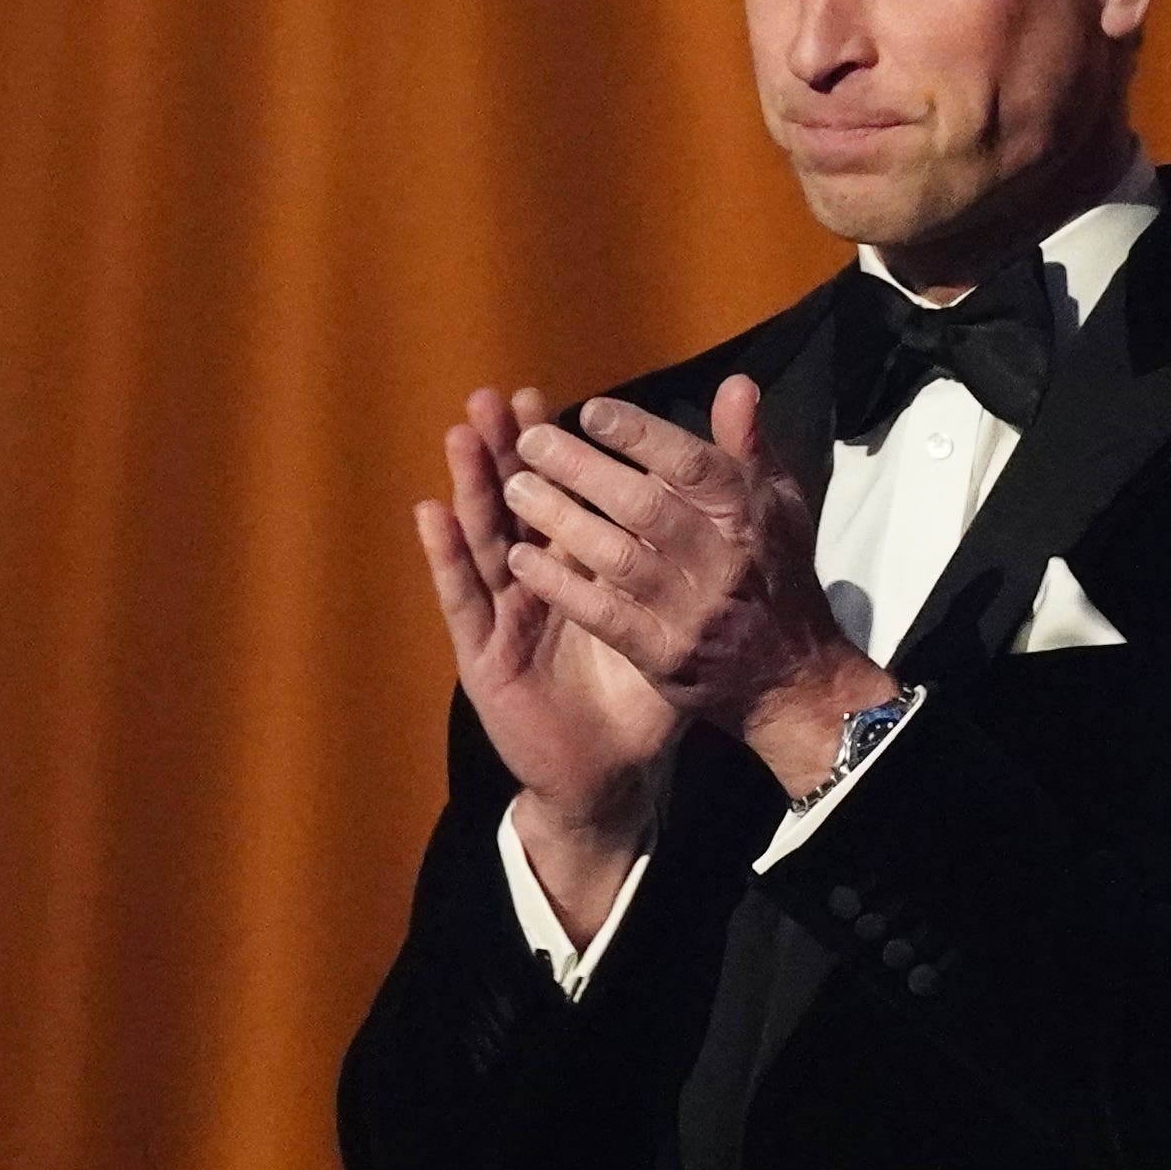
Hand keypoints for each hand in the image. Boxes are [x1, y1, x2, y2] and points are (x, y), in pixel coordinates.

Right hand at [415, 388, 681, 900]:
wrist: (612, 772)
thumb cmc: (641, 698)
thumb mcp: (676, 626)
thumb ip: (697, 572)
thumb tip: (741, 516)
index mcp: (584, 571)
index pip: (570, 499)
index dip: (562, 453)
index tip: (556, 401)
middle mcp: (538, 585)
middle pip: (519, 506)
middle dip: (508, 452)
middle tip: (498, 397)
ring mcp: (506, 615)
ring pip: (486, 539)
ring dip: (472, 485)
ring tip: (462, 432)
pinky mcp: (484, 652)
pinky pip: (462, 598)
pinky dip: (445, 555)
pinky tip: (429, 512)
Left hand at [495, 373, 895, 795]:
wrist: (790, 675)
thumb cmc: (775, 573)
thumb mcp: (779, 506)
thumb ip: (749, 447)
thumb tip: (735, 384)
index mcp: (750, 515)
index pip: (692, 465)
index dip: (640, 435)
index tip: (590, 411)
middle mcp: (723, 560)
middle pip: (644, 506)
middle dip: (582, 470)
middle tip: (528, 442)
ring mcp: (691, 611)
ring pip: (616, 558)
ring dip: (560, 521)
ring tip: (514, 489)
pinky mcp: (664, 656)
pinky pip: (603, 615)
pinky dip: (560, 586)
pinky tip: (521, 560)